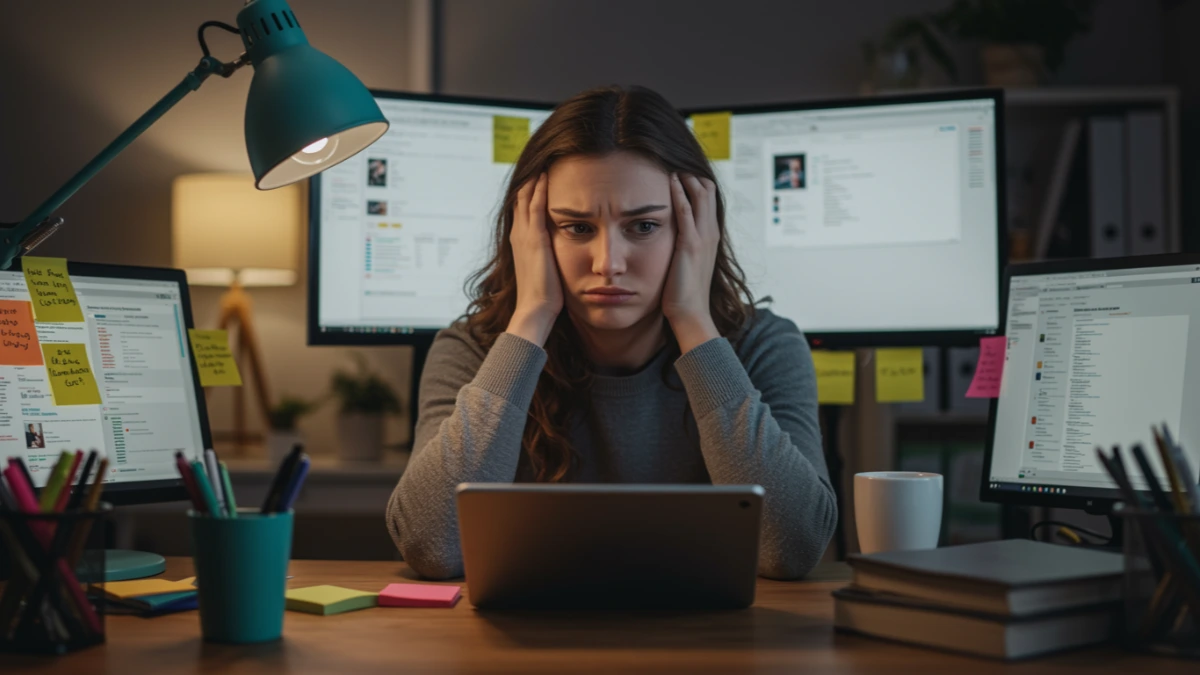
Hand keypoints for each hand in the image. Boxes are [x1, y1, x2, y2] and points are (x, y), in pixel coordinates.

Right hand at [505, 173, 561, 345]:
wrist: (536, 308)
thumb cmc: (544, 294)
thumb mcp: (543, 268)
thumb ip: (547, 254)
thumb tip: (556, 250)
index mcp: (520, 241)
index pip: (523, 207)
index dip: (530, 190)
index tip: (542, 174)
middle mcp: (518, 234)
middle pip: (521, 197)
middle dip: (531, 179)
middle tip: (542, 159)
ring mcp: (524, 235)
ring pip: (525, 197)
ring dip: (534, 178)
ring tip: (544, 159)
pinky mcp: (534, 238)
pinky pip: (535, 206)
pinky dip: (539, 189)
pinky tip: (546, 175)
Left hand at [663, 173, 720, 352]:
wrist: (689, 313)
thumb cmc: (684, 292)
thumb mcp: (687, 263)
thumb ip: (684, 246)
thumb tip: (672, 237)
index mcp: (710, 237)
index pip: (709, 198)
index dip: (696, 182)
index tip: (679, 170)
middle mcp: (710, 233)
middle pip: (708, 191)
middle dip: (692, 174)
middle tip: (674, 161)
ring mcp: (703, 238)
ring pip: (701, 196)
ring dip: (687, 178)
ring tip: (673, 164)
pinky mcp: (690, 245)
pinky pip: (686, 211)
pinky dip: (679, 194)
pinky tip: (671, 181)